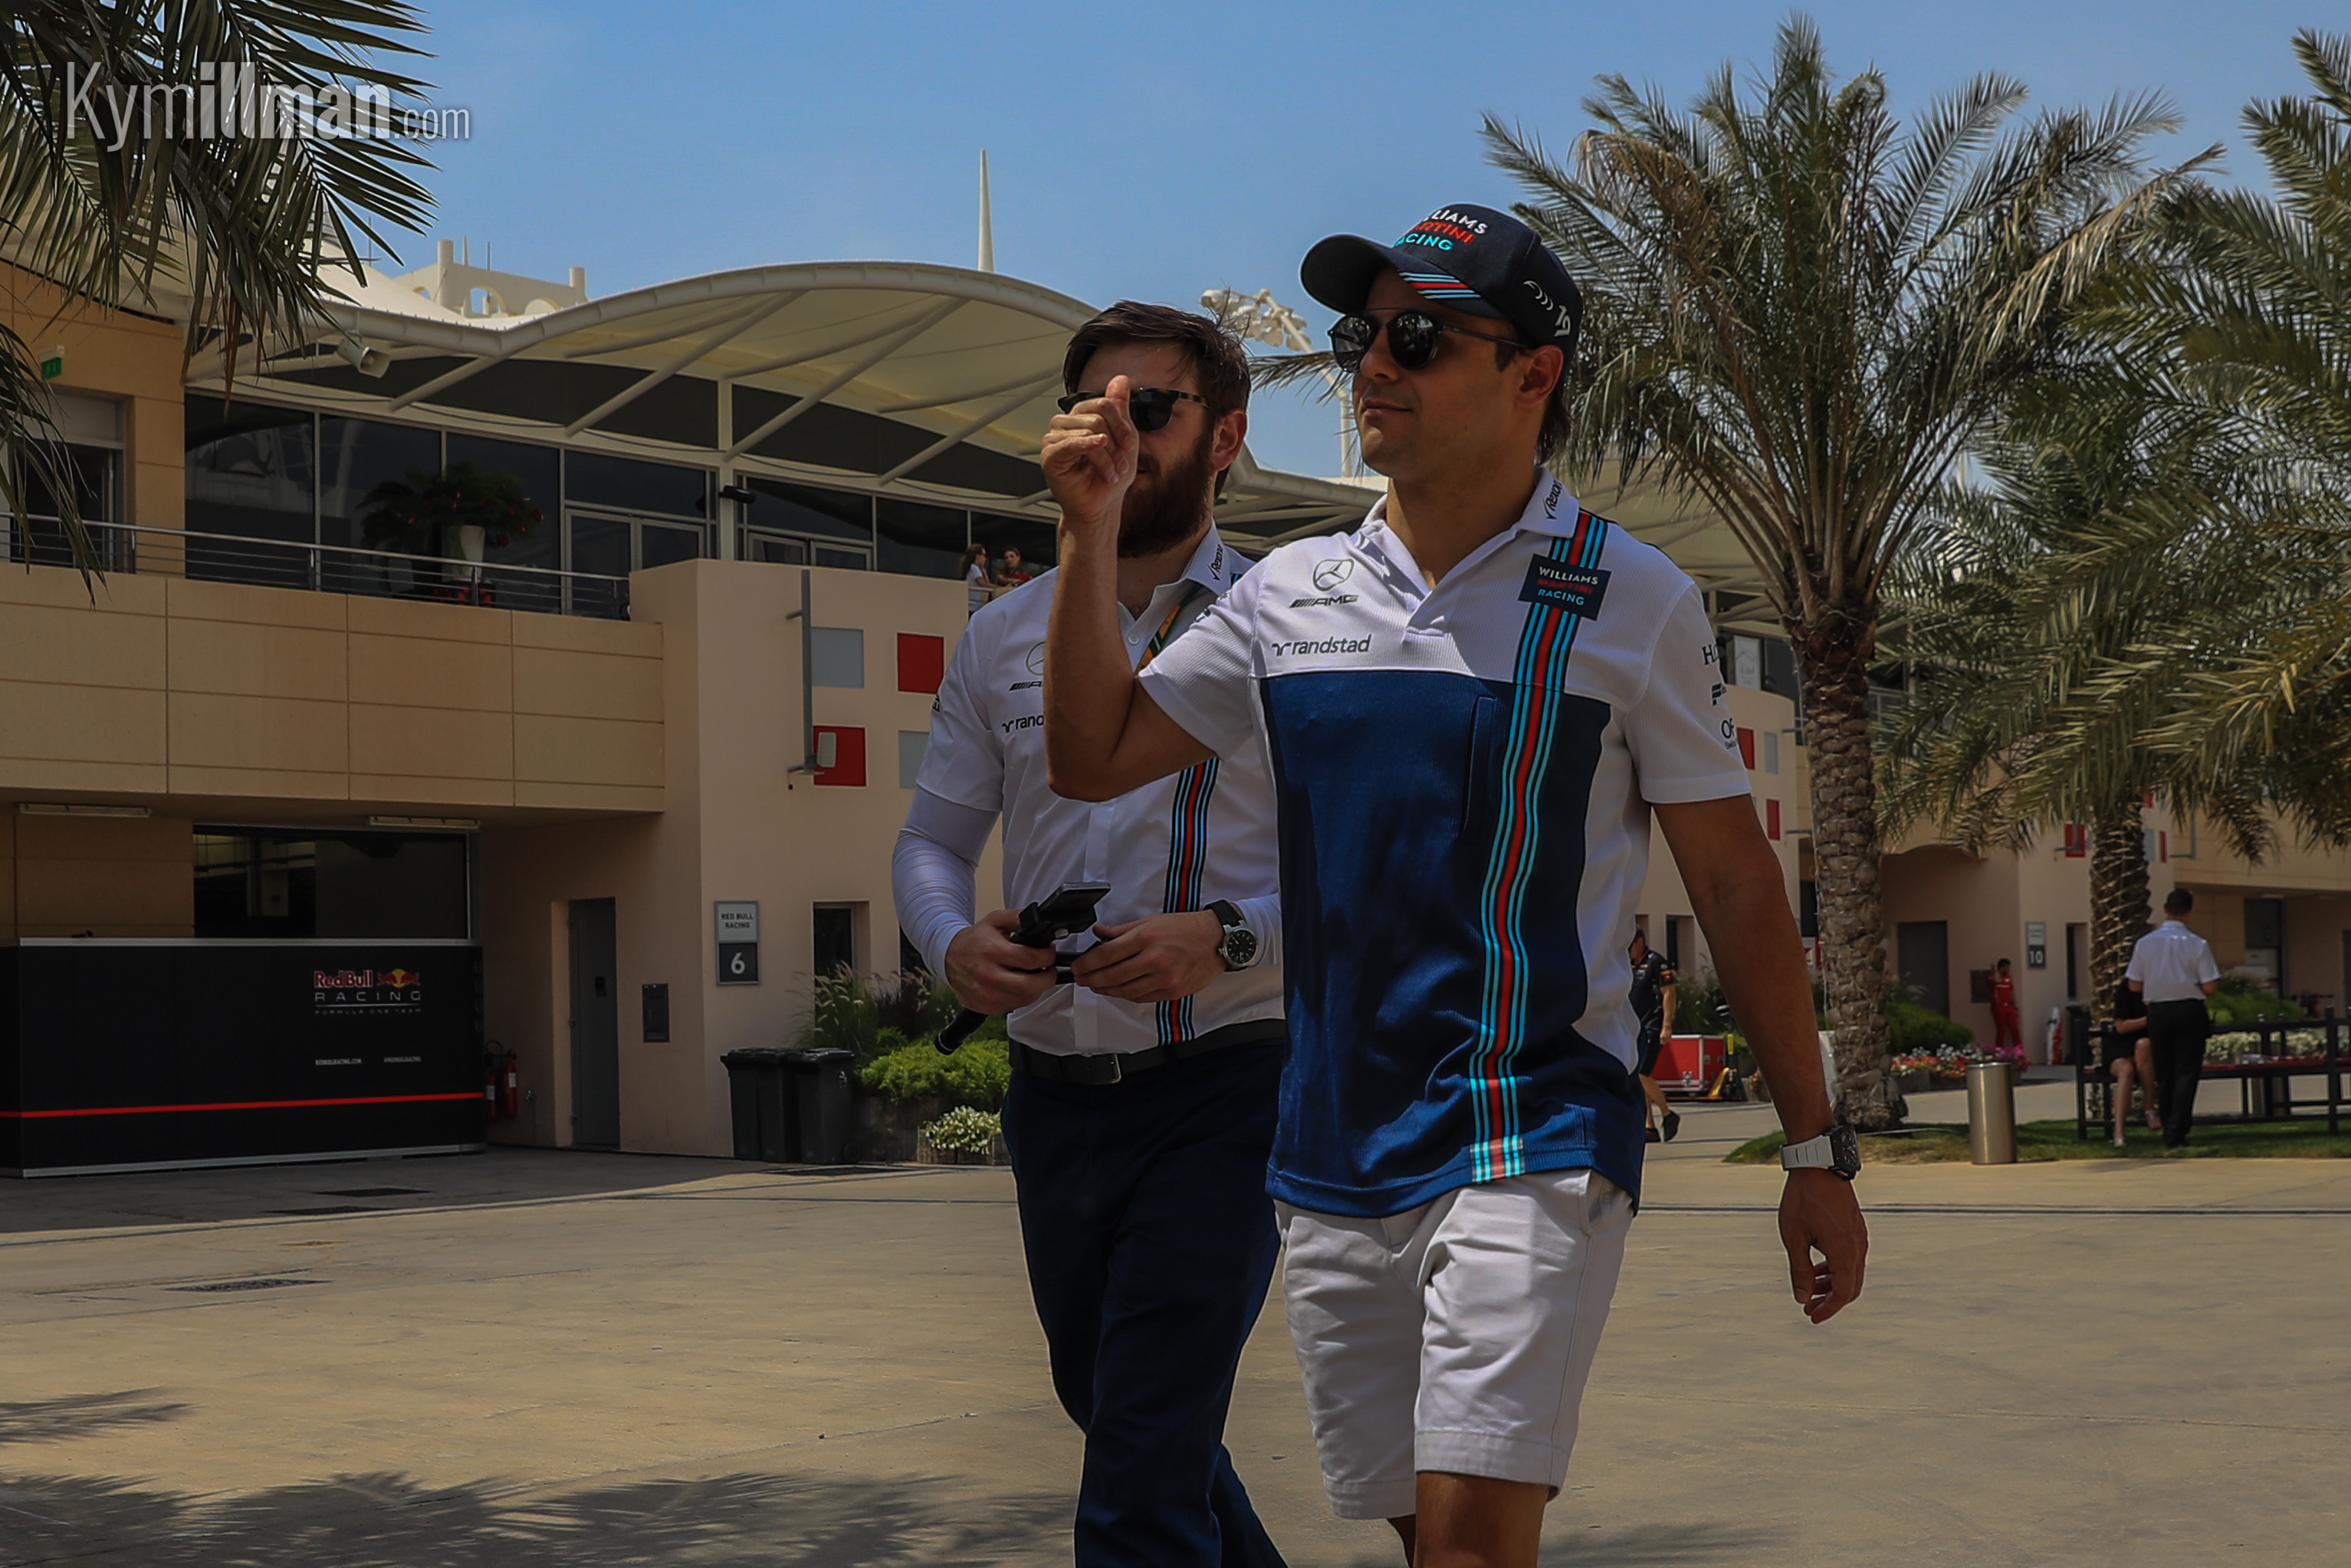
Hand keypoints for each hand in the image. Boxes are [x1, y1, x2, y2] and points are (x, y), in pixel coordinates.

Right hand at [943, 910, 1057, 1014]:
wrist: (948, 958)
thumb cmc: (973, 941)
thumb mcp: (994, 921)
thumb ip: (1016, 917)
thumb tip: (1036, 919)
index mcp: (992, 951)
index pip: (1029, 958)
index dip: (1047, 956)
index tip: (1049, 953)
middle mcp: (988, 975)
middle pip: (1029, 985)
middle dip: (1047, 978)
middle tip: (1049, 970)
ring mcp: (986, 994)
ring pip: (1024, 998)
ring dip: (1036, 989)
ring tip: (1035, 977)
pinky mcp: (985, 1006)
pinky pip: (1014, 1006)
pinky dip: (1022, 997)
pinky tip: (1020, 986)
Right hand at [1040, 374, 1137, 534]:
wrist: (1101, 505)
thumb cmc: (1109, 475)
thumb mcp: (1123, 437)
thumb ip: (1120, 407)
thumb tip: (1120, 379)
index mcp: (1082, 417)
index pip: (1103, 404)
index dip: (1121, 424)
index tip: (1131, 444)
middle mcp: (1067, 424)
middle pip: (1096, 416)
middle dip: (1115, 442)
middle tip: (1121, 463)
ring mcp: (1056, 438)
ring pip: (1088, 430)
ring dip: (1106, 456)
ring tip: (1111, 472)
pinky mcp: (1049, 456)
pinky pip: (1068, 443)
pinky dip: (1087, 446)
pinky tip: (1098, 448)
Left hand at [1066, 910, 1223, 1003]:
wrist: (1216, 940)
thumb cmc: (1186, 928)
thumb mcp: (1151, 921)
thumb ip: (1122, 930)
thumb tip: (1099, 933)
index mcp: (1147, 938)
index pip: (1107, 955)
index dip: (1087, 963)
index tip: (1078, 967)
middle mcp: (1155, 960)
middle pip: (1113, 976)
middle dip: (1091, 979)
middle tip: (1081, 979)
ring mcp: (1165, 979)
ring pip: (1125, 991)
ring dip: (1106, 990)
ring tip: (1095, 986)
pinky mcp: (1172, 992)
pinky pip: (1142, 998)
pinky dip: (1126, 995)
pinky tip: (1117, 990)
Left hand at [1778, 1169, 1866, 1323]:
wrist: (1818, 1166)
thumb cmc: (1803, 1199)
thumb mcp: (1794, 1237)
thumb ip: (1800, 1270)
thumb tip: (1802, 1298)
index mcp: (1845, 1253)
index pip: (1842, 1293)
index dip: (1828, 1310)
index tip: (1811, 1318)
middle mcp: (1857, 1248)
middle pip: (1849, 1287)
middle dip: (1829, 1301)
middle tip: (1808, 1308)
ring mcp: (1858, 1238)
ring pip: (1849, 1273)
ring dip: (1830, 1285)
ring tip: (1808, 1291)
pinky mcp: (1854, 1229)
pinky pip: (1849, 1258)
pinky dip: (1834, 1269)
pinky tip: (1816, 1269)